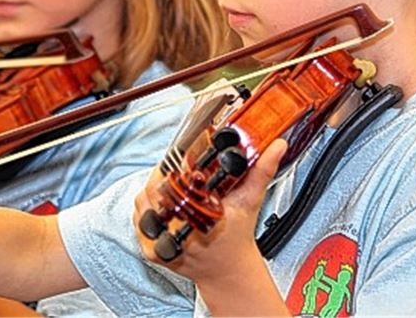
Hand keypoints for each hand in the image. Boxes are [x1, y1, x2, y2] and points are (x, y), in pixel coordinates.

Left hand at [133, 139, 286, 284]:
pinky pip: (137, 220)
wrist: (225, 270)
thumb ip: (262, 171)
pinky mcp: (151, 251)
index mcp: (202, 220)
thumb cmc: (236, 237)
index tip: (178, 163)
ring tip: (168, 187)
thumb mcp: (251, 201)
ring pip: (142, 202)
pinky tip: (161, 205)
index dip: (172, 170)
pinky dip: (146, 209)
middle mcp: (179, 234)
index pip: (173, 185)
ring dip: (151, 191)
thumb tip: (277, 146)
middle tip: (173, 172)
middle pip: (154, 191)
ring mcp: (162, 244)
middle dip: (162, 178)